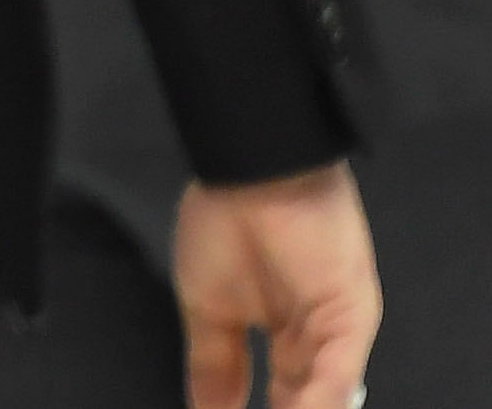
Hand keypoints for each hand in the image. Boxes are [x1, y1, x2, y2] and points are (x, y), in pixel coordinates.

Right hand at [175, 163, 377, 408]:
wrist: (248, 172)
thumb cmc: (223, 223)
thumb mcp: (206, 308)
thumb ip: (214, 366)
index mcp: (285, 332)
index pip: (277, 395)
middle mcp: (317, 337)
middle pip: (305, 400)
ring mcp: (338, 329)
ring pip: (324, 396)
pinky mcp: (352, 317)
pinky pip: (337, 375)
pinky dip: (318, 402)